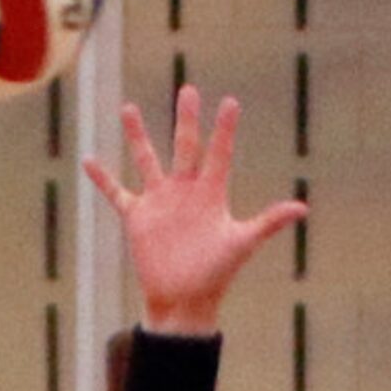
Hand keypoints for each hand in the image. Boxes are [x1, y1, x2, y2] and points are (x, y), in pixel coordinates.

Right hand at [84, 85, 305, 333]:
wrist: (184, 301)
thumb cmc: (216, 274)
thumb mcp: (242, 244)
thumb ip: (268, 222)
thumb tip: (302, 208)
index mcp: (211, 193)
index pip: (219, 153)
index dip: (225, 129)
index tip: (231, 102)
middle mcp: (185, 191)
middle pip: (185, 146)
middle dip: (187, 119)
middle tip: (188, 90)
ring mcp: (160, 202)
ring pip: (147, 160)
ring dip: (137, 135)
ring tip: (128, 108)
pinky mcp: (138, 218)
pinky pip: (117, 193)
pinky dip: (102, 179)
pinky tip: (89, 160)